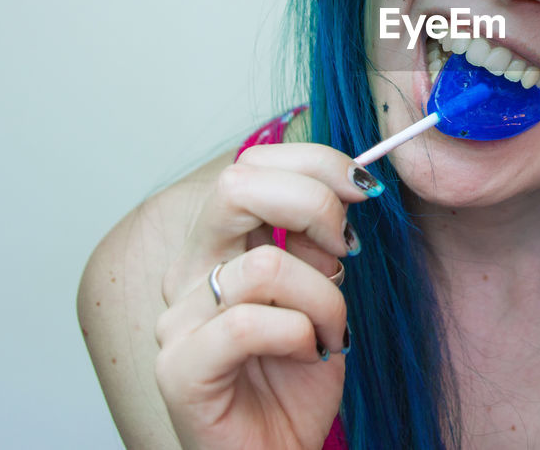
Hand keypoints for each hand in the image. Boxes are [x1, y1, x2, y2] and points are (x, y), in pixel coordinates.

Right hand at [153, 143, 382, 448]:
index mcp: (220, 244)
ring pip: (265, 265)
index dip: (315, 163)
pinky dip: (298, 335)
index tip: (362, 189)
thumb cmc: (298, 376)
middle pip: (238, 185)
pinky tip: (308, 355)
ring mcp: (177, 319)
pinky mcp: (179, 368)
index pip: (252, 164)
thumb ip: (319, 242)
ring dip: (324, 298)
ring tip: (332, 332)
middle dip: (315, 204)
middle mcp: (190, 271)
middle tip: (348, 247)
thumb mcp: (323, 291)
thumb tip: (347, 186)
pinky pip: (247, 323)